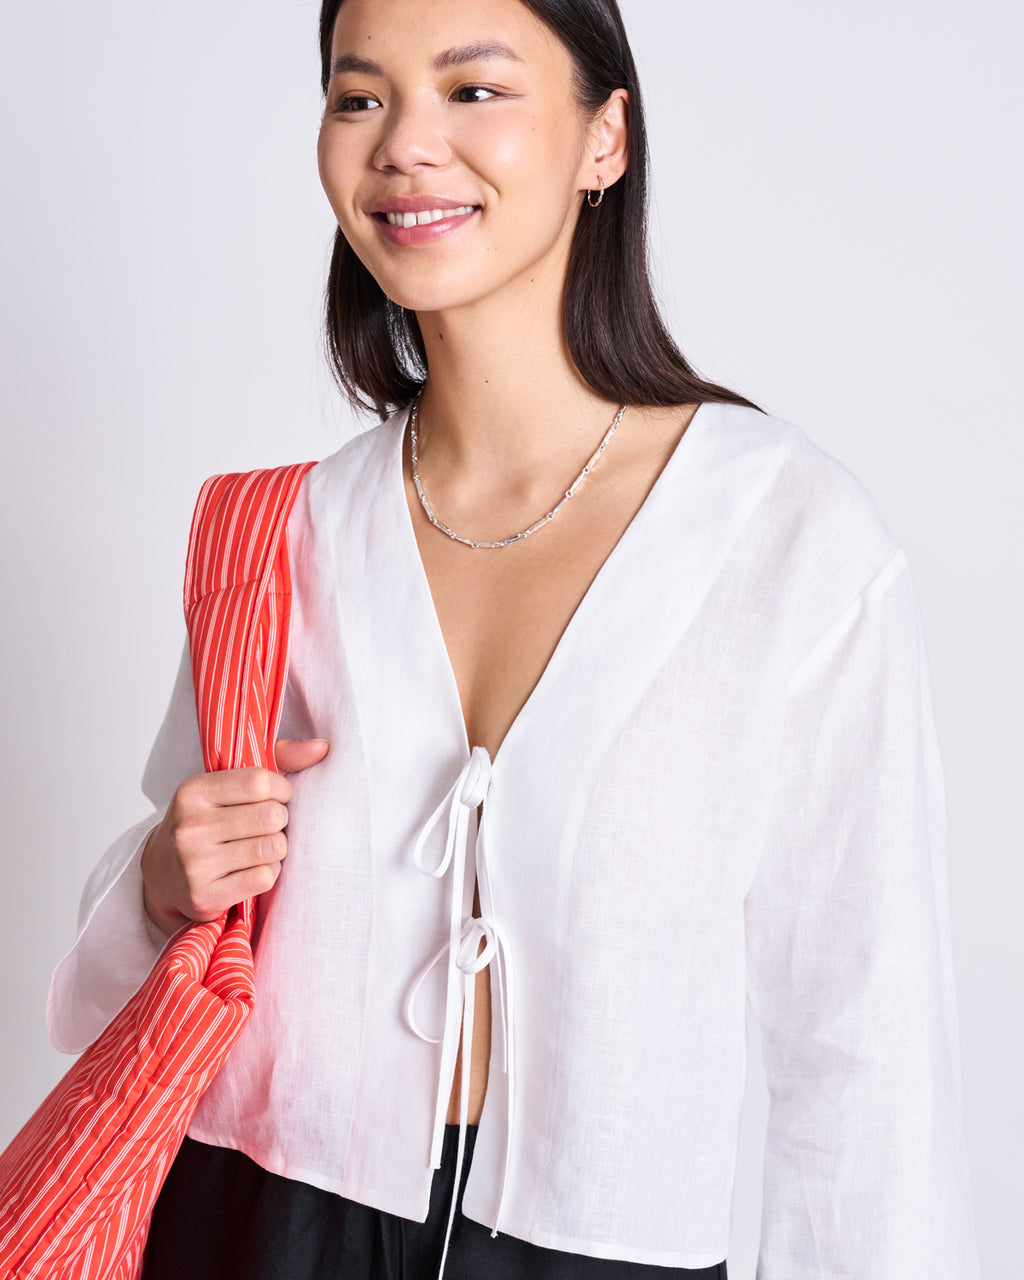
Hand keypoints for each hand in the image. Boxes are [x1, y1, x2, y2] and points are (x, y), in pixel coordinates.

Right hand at [140, 738, 329, 934]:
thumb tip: (323, 747)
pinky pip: (264, 878)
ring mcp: (195, 865)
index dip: (281, 789)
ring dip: (277, 847)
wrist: (162, 871)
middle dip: (281, 819)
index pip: (260, 782)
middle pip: (271, 816)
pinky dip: (268, 872)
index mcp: (194, 791)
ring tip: (262, 844)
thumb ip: (278, 758)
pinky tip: (252, 868)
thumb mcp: (228, 782)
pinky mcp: (206, 896)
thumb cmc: (207, 819)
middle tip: (269, 824)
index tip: (277, 796)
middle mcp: (190, 827)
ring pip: (272, 848)